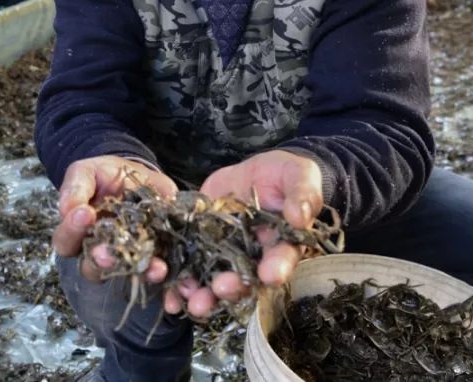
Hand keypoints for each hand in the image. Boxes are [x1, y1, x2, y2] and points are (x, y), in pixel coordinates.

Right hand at [53, 155, 177, 283]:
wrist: (136, 174)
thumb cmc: (104, 175)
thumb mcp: (86, 173)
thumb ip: (75, 187)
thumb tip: (68, 208)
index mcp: (76, 233)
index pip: (65, 241)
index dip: (72, 231)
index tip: (85, 213)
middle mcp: (97, 252)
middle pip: (91, 268)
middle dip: (100, 260)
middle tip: (107, 252)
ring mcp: (124, 257)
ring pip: (125, 273)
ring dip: (136, 271)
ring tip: (150, 266)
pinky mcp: (148, 256)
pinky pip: (151, 270)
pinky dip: (157, 270)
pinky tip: (164, 266)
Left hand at [163, 150, 322, 318]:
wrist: (253, 171)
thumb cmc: (283, 175)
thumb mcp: (298, 175)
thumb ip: (303, 193)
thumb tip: (299, 216)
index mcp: (281, 243)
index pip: (281, 259)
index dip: (276, 268)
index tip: (269, 275)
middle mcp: (253, 257)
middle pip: (245, 280)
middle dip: (233, 287)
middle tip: (222, 288)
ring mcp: (225, 254)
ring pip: (215, 282)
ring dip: (205, 296)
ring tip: (194, 302)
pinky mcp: (201, 245)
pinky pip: (189, 268)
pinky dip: (178, 286)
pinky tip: (169, 298)